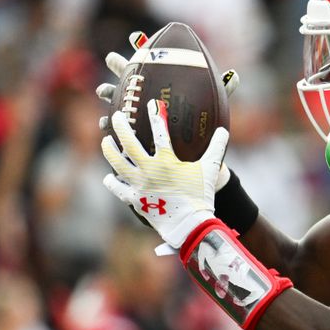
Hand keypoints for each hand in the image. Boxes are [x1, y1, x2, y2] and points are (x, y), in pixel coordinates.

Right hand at [96, 30, 238, 189]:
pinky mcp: (132, 133)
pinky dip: (109, 124)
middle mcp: (147, 96)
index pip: (151, 62)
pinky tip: (106, 122)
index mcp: (164, 85)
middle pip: (128, 76)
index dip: (142, 48)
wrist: (196, 158)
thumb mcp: (212, 109)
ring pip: (116, 100)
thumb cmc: (204, 130)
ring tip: (104, 91)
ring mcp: (136, 114)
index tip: (135, 36)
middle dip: (118, 65)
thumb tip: (235, 75)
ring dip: (108, 93)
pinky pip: (116, 127)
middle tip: (113, 58)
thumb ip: (222, 91)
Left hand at [101, 99, 228, 251]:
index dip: (156, 116)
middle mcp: (149, 170)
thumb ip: (216, 148)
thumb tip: (223, 130)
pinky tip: (109, 176)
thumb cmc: (201, 196)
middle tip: (117, 116)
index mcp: (167, 161)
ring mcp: (139, 185)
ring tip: (106, 141)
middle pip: (129, 144)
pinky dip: (113, 182)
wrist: (190, 225)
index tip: (152, 104)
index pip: (160, 133)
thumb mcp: (210, 170)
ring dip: (109, 150)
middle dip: (121, 127)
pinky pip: (119, 188)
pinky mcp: (135, 200)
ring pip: (117, 164)